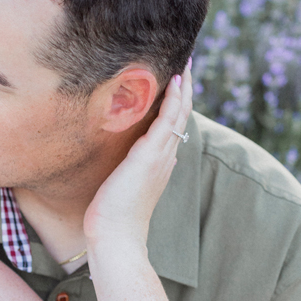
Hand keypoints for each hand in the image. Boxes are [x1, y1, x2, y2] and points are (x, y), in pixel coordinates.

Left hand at [84, 65, 192, 251]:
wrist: (115, 237)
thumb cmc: (113, 219)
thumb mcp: (123, 189)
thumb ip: (133, 173)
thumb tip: (144, 161)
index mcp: (159, 164)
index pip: (171, 128)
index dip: (176, 105)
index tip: (177, 84)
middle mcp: (164, 158)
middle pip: (181, 116)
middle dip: (184, 90)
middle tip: (187, 64)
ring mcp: (160, 156)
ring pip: (178, 114)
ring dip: (183, 87)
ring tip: (186, 63)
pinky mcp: (150, 155)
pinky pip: (167, 120)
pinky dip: (173, 99)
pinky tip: (175, 80)